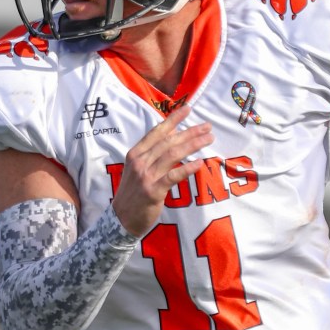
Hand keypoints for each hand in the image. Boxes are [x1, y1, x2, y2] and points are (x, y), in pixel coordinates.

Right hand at [111, 105, 213, 236]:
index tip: (188, 109)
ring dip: (192, 145)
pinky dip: (187, 168)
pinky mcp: (153, 191)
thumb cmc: (133, 194)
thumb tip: (172, 140)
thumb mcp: (136, 170)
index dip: (173, 120)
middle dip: (190, 132)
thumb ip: (151, 156)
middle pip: (168, 141)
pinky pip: (173, 176)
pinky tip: (200, 163)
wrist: (121, 219)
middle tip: (207, 127)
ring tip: (208, 139)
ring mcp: (146, 176)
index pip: (156, 132)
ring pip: (172, 155)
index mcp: (135, 154)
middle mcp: (140, 162)